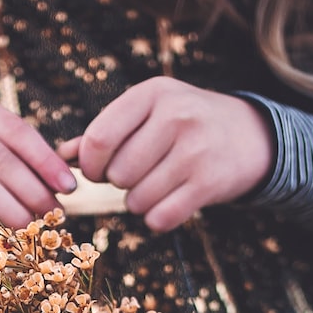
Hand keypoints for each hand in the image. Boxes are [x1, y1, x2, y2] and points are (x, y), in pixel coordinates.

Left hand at [61, 77, 274, 232]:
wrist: (251, 136)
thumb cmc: (186, 124)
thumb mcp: (149, 112)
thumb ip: (106, 132)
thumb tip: (61, 155)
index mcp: (153, 93)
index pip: (99, 138)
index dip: (90, 165)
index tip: (98, 171)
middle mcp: (176, 116)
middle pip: (117, 174)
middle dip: (120, 183)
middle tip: (138, 175)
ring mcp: (196, 150)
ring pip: (137, 200)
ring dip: (139, 203)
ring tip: (157, 185)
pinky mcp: (210, 183)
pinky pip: (160, 218)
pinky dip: (158, 218)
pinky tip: (171, 202)